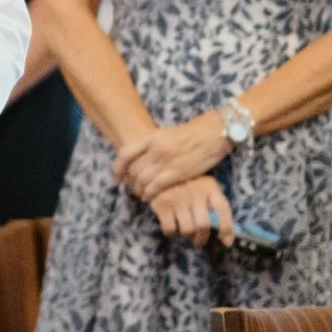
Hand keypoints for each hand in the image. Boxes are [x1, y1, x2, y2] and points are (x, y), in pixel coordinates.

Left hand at [116, 111, 231, 200]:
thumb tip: (140, 160)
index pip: (125, 154)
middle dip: (130, 182)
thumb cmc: (191, 134)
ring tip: (141, 195)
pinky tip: (149, 197)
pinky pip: (156, 186)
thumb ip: (152, 146)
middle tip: (132, 189)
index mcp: (151, 137)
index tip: (117, 178)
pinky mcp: (177, 172)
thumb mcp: (166, 134)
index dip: (118, 168)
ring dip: (139, 190)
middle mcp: (155, 149)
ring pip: (142, 180)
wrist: (213, 133)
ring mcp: (166, 161)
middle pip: (133, 170)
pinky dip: (149, 194)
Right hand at [148, 175, 235, 246]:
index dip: (226, 227)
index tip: (226, 242)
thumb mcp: (204, 189)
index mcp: (209, 186)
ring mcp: (177, 198)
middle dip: (202, 238)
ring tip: (184, 230)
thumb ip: (215, 207)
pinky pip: (170, 229)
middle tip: (198, 241)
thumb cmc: (186, 185)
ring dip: (186, 235)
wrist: (156, 174)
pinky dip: (172, 233)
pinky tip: (172, 226)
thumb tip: (226, 240)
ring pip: (187, 230)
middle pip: (203, 225)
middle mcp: (195, 192)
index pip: (222, 208)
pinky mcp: (162, 205)